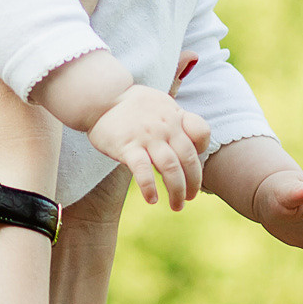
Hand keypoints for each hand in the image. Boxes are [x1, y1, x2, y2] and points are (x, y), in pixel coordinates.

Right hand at [89, 85, 210, 208]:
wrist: (101, 97)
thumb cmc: (132, 105)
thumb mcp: (161, 104)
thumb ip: (176, 120)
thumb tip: (189, 142)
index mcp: (174, 116)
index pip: (201, 132)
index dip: (202, 149)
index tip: (192, 164)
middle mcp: (165, 127)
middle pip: (188, 158)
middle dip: (193, 182)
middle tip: (189, 198)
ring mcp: (147, 137)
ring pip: (170, 168)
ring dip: (176, 191)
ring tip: (176, 206)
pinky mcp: (128, 147)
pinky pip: (143, 170)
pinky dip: (149, 187)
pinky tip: (152, 199)